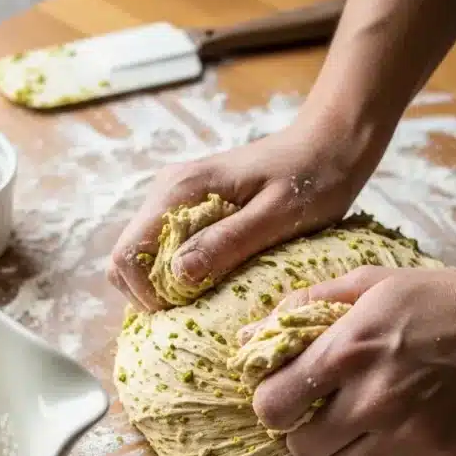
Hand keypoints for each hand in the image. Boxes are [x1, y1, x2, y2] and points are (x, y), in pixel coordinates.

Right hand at [108, 104, 383, 310]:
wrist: (328, 144)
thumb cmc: (312, 178)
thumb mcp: (277, 217)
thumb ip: (227, 242)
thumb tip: (177, 275)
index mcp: (181, 191)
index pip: (127, 254)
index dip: (146, 295)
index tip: (185, 311)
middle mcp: (167, 191)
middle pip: (126, 258)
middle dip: (152, 293)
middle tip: (197, 309)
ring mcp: (175, 197)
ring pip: (142, 256)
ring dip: (165, 285)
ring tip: (207, 297)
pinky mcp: (189, 206)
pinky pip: (164, 249)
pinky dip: (178, 273)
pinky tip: (213, 280)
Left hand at [247, 264, 455, 455]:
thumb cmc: (439, 300)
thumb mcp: (371, 283)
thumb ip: (306, 305)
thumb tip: (248, 335)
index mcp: (348, 349)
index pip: (272, 405)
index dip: (270, 405)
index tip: (283, 400)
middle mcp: (372, 397)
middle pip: (302, 448)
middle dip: (303, 433)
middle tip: (322, 416)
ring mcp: (406, 433)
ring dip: (339, 454)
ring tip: (358, 429)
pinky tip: (390, 439)